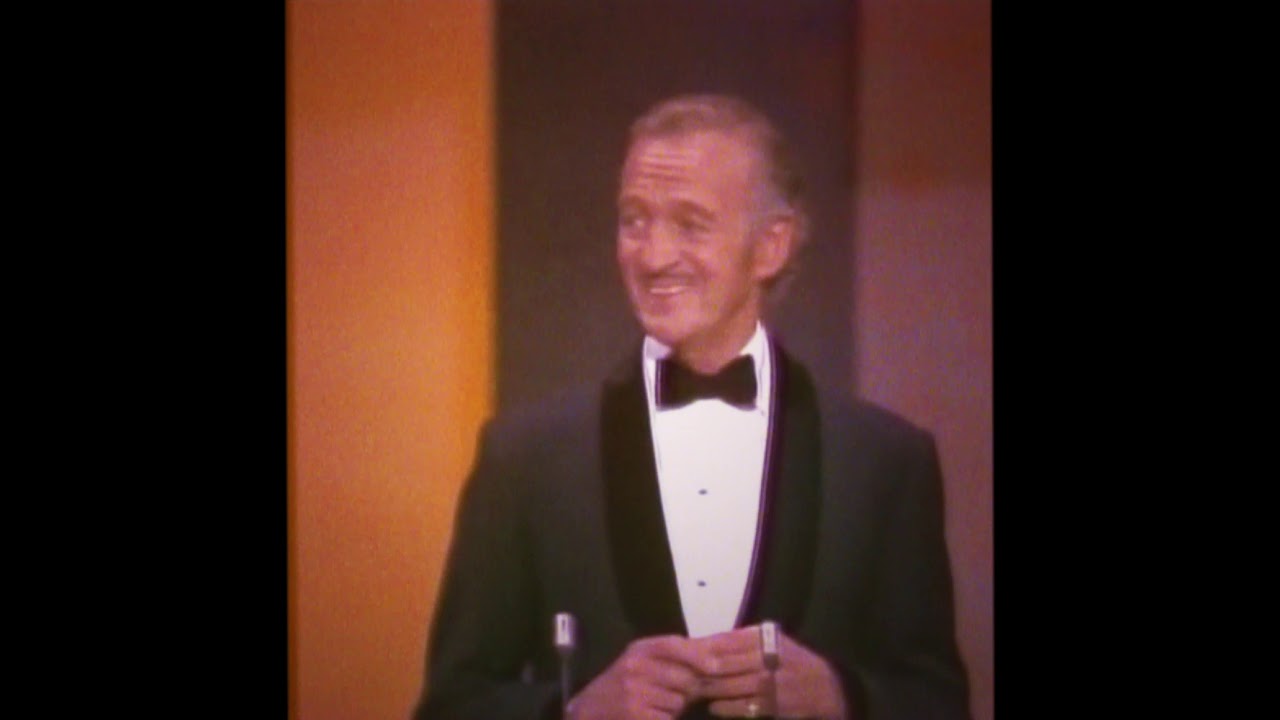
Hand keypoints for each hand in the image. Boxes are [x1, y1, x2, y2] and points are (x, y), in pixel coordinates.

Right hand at [567, 634, 716, 719]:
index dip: (696, 655)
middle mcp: (635, 666)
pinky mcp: (635, 714)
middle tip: (674, 693)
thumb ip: (674, 655)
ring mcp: (634, 692)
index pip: (672, 645)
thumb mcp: (642, 660)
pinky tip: (650, 715)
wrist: (588, 710)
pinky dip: (664, 719)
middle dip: (688, 689)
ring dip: (675, 708)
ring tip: (656, 705)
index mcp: (640, 649)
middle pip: (683, 678)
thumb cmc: (622, 684)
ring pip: (678, 701)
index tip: (715, 667)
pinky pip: (667, 718)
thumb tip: (716, 652)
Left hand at [693, 625, 848, 718]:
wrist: (827, 687)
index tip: (684, 652)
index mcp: (767, 637)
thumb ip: (742, 641)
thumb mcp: (773, 641)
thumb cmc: (793, 660)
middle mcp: (769, 657)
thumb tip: (704, 643)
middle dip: (700, 670)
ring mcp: (772, 683)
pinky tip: (713, 706)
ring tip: (692, 690)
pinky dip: (725, 707)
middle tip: (681, 675)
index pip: (727, 640)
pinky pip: (742, 707)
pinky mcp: (774, 705)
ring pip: (729, 686)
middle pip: (723, 663)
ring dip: (708, 689)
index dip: (703, 647)